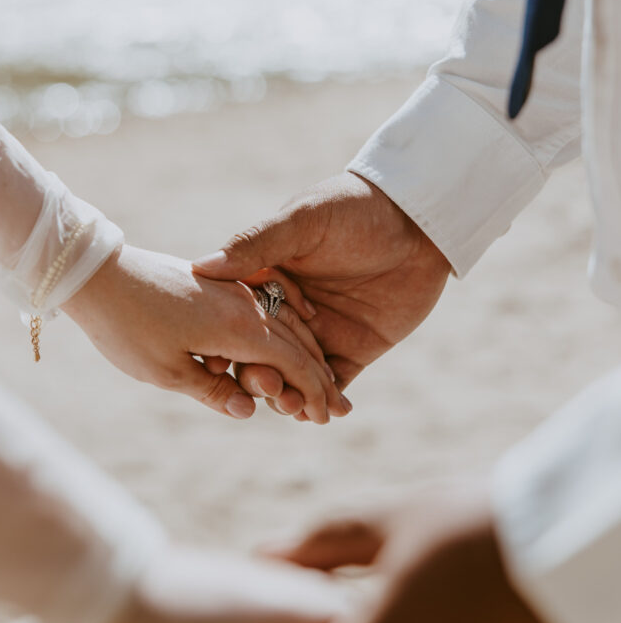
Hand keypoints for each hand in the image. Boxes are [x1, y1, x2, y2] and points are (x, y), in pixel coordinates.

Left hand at [63, 244, 348, 423]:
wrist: (96, 273)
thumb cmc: (126, 327)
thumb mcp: (165, 371)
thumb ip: (212, 391)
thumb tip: (248, 411)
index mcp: (238, 327)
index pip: (293, 364)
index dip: (314, 391)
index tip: (329, 416)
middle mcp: (245, 304)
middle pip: (298, 343)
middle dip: (321, 377)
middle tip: (340, 407)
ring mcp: (234, 290)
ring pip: (286, 323)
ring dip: (308, 353)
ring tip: (323, 380)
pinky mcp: (219, 285)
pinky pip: (267, 308)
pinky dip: (286, 330)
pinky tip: (291, 338)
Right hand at [193, 172, 449, 417]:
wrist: (420, 221)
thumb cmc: (356, 207)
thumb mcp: (304, 220)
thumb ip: (257, 244)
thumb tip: (201, 267)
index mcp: (265, 278)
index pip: (235, 318)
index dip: (226, 342)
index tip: (216, 362)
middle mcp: (286, 310)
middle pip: (261, 354)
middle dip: (259, 376)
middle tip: (266, 389)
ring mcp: (318, 334)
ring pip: (293, 376)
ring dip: (288, 396)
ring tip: (292, 407)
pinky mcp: (352, 350)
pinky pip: (332, 384)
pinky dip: (324, 401)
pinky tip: (320, 415)